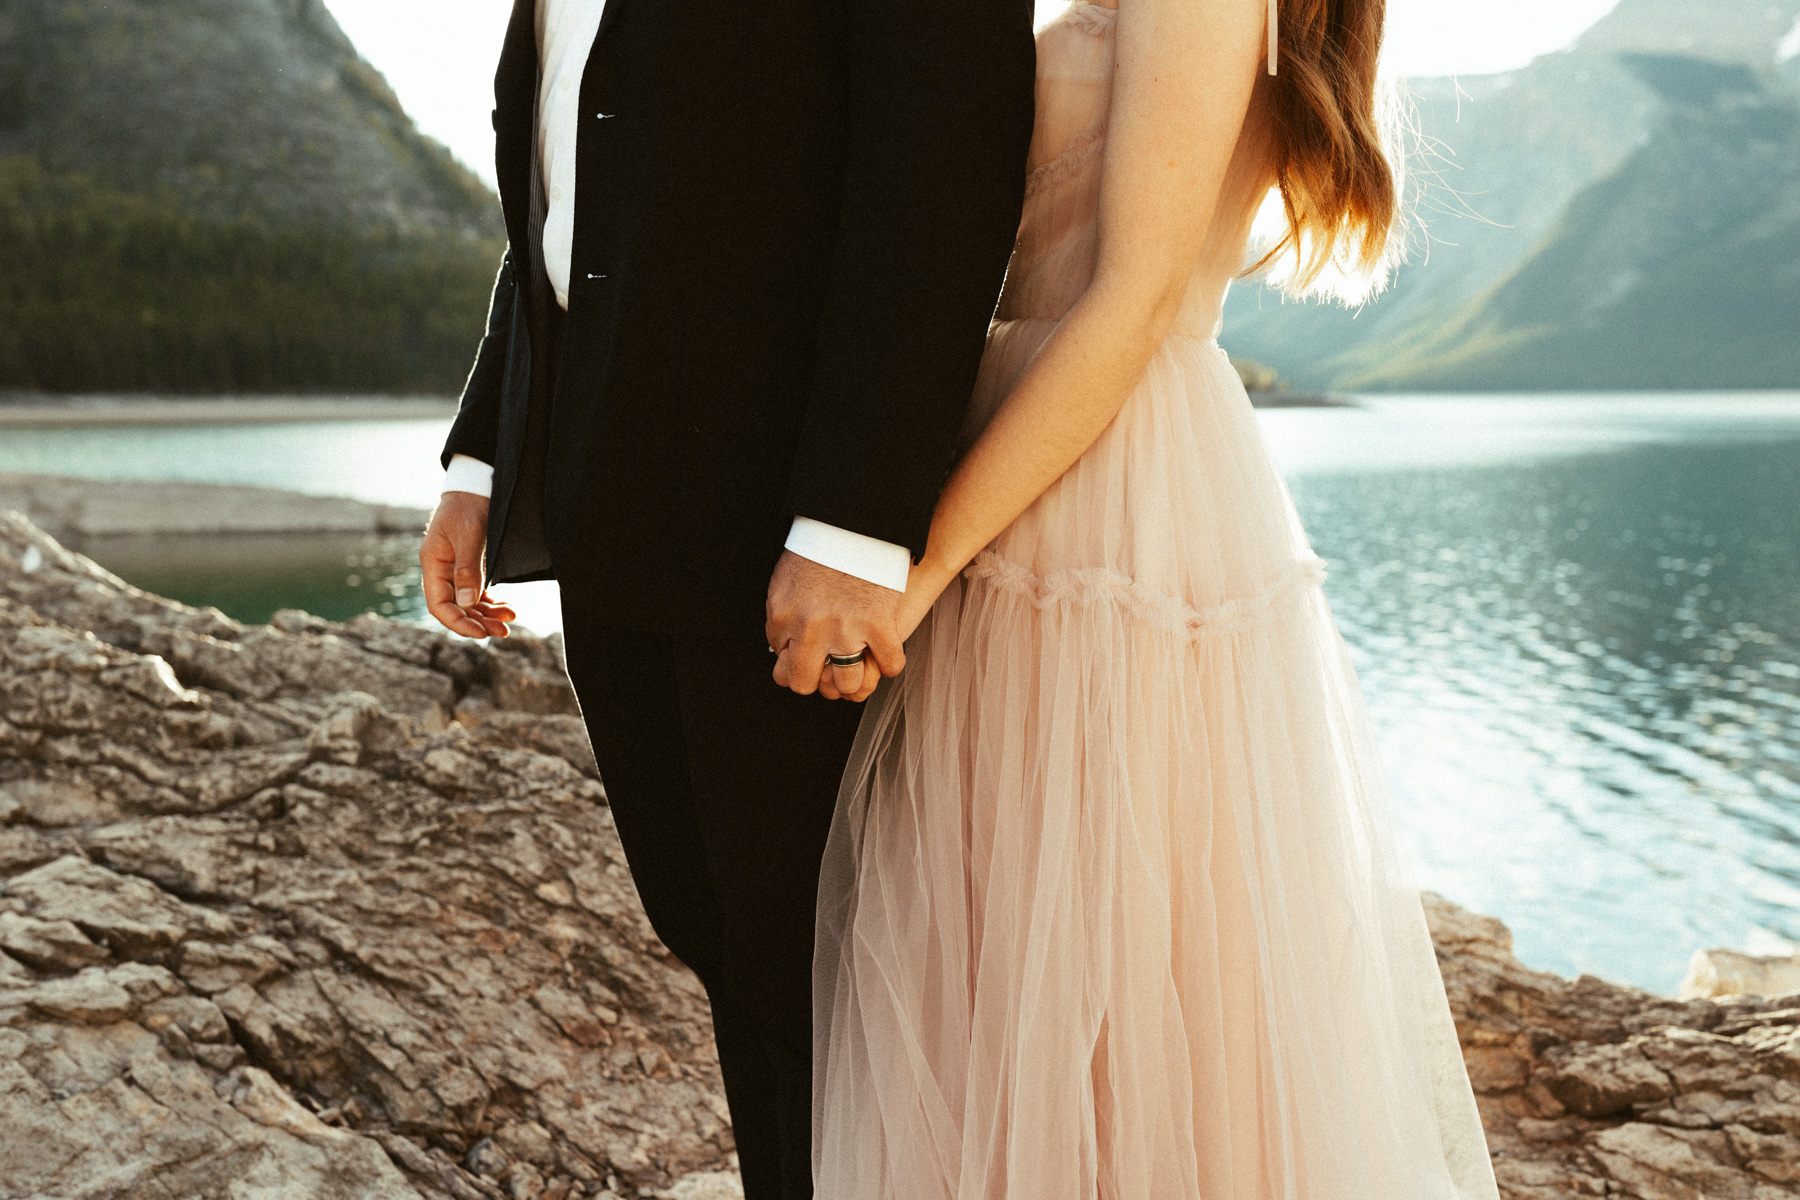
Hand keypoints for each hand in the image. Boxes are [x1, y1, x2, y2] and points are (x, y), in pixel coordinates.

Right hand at [420, 492, 515, 638]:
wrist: (477, 484)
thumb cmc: (469, 504)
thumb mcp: (469, 534)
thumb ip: (468, 568)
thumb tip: (467, 603)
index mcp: (433, 562)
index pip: (438, 605)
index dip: (458, 622)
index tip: (481, 633)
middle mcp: (441, 569)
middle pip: (455, 607)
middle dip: (478, 622)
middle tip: (503, 632)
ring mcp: (455, 568)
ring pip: (468, 602)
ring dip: (487, 614)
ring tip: (509, 621)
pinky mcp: (469, 565)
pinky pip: (476, 592)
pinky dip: (491, 602)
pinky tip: (506, 608)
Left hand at [765, 550, 905, 701]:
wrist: (854, 520)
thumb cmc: (820, 545)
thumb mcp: (785, 580)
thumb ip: (781, 615)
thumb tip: (780, 646)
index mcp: (782, 617)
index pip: (780, 664)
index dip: (794, 663)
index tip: (806, 657)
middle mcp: (809, 630)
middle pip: (804, 682)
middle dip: (815, 680)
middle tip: (827, 669)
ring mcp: (846, 630)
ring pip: (847, 683)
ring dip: (852, 681)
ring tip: (857, 668)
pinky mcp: (879, 625)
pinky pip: (888, 664)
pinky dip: (889, 664)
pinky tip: (885, 656)